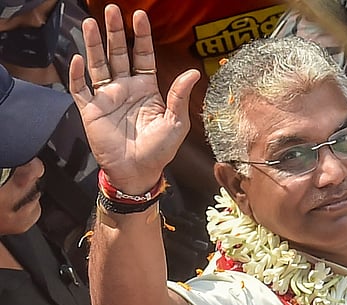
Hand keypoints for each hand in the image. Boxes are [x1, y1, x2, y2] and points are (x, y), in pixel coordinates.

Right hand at [69, 4, 199, 193]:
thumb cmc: (160, 149)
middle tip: (112, 10)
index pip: (142, 55)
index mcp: (146, 88)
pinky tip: (76, 58)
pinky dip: (76, 74)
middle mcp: (124, 88)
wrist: (138, 171)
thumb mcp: (176, 122)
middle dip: (115, 32)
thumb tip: (194, 72)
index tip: (139, 15)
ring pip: (98, 65)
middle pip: (118, 53)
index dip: (140, 36)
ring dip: (94, 45)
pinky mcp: (90, 110)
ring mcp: (106, 97)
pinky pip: (80, 89)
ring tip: (92, 23)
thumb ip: (179, 96)